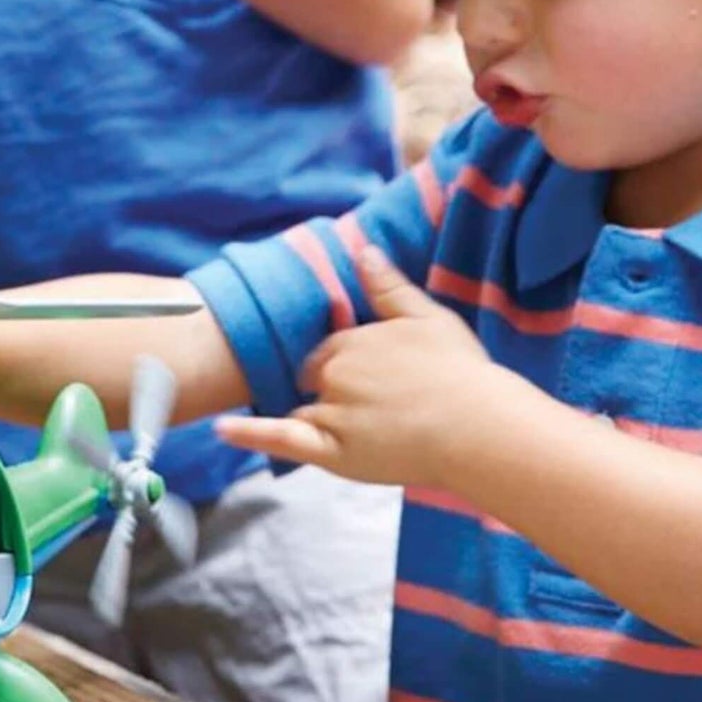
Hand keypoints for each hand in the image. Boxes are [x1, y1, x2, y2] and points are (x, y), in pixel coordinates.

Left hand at [215, 248, 501, 486]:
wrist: (479, 426)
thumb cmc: (461, 372)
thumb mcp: (428, 317)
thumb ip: (389, 287)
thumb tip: (362, 250)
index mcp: (353, 341)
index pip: (329, 351)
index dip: (347, 364)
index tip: (376, 378)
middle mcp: (335, 374)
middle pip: (314, 380)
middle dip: (331, 389)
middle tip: (380, 406)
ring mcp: (331, 413)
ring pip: (306, 410)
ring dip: (315, 415)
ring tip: (362, 427)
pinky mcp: (331, 451)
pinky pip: (281, 439)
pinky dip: (248, 434)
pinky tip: (221, 430)